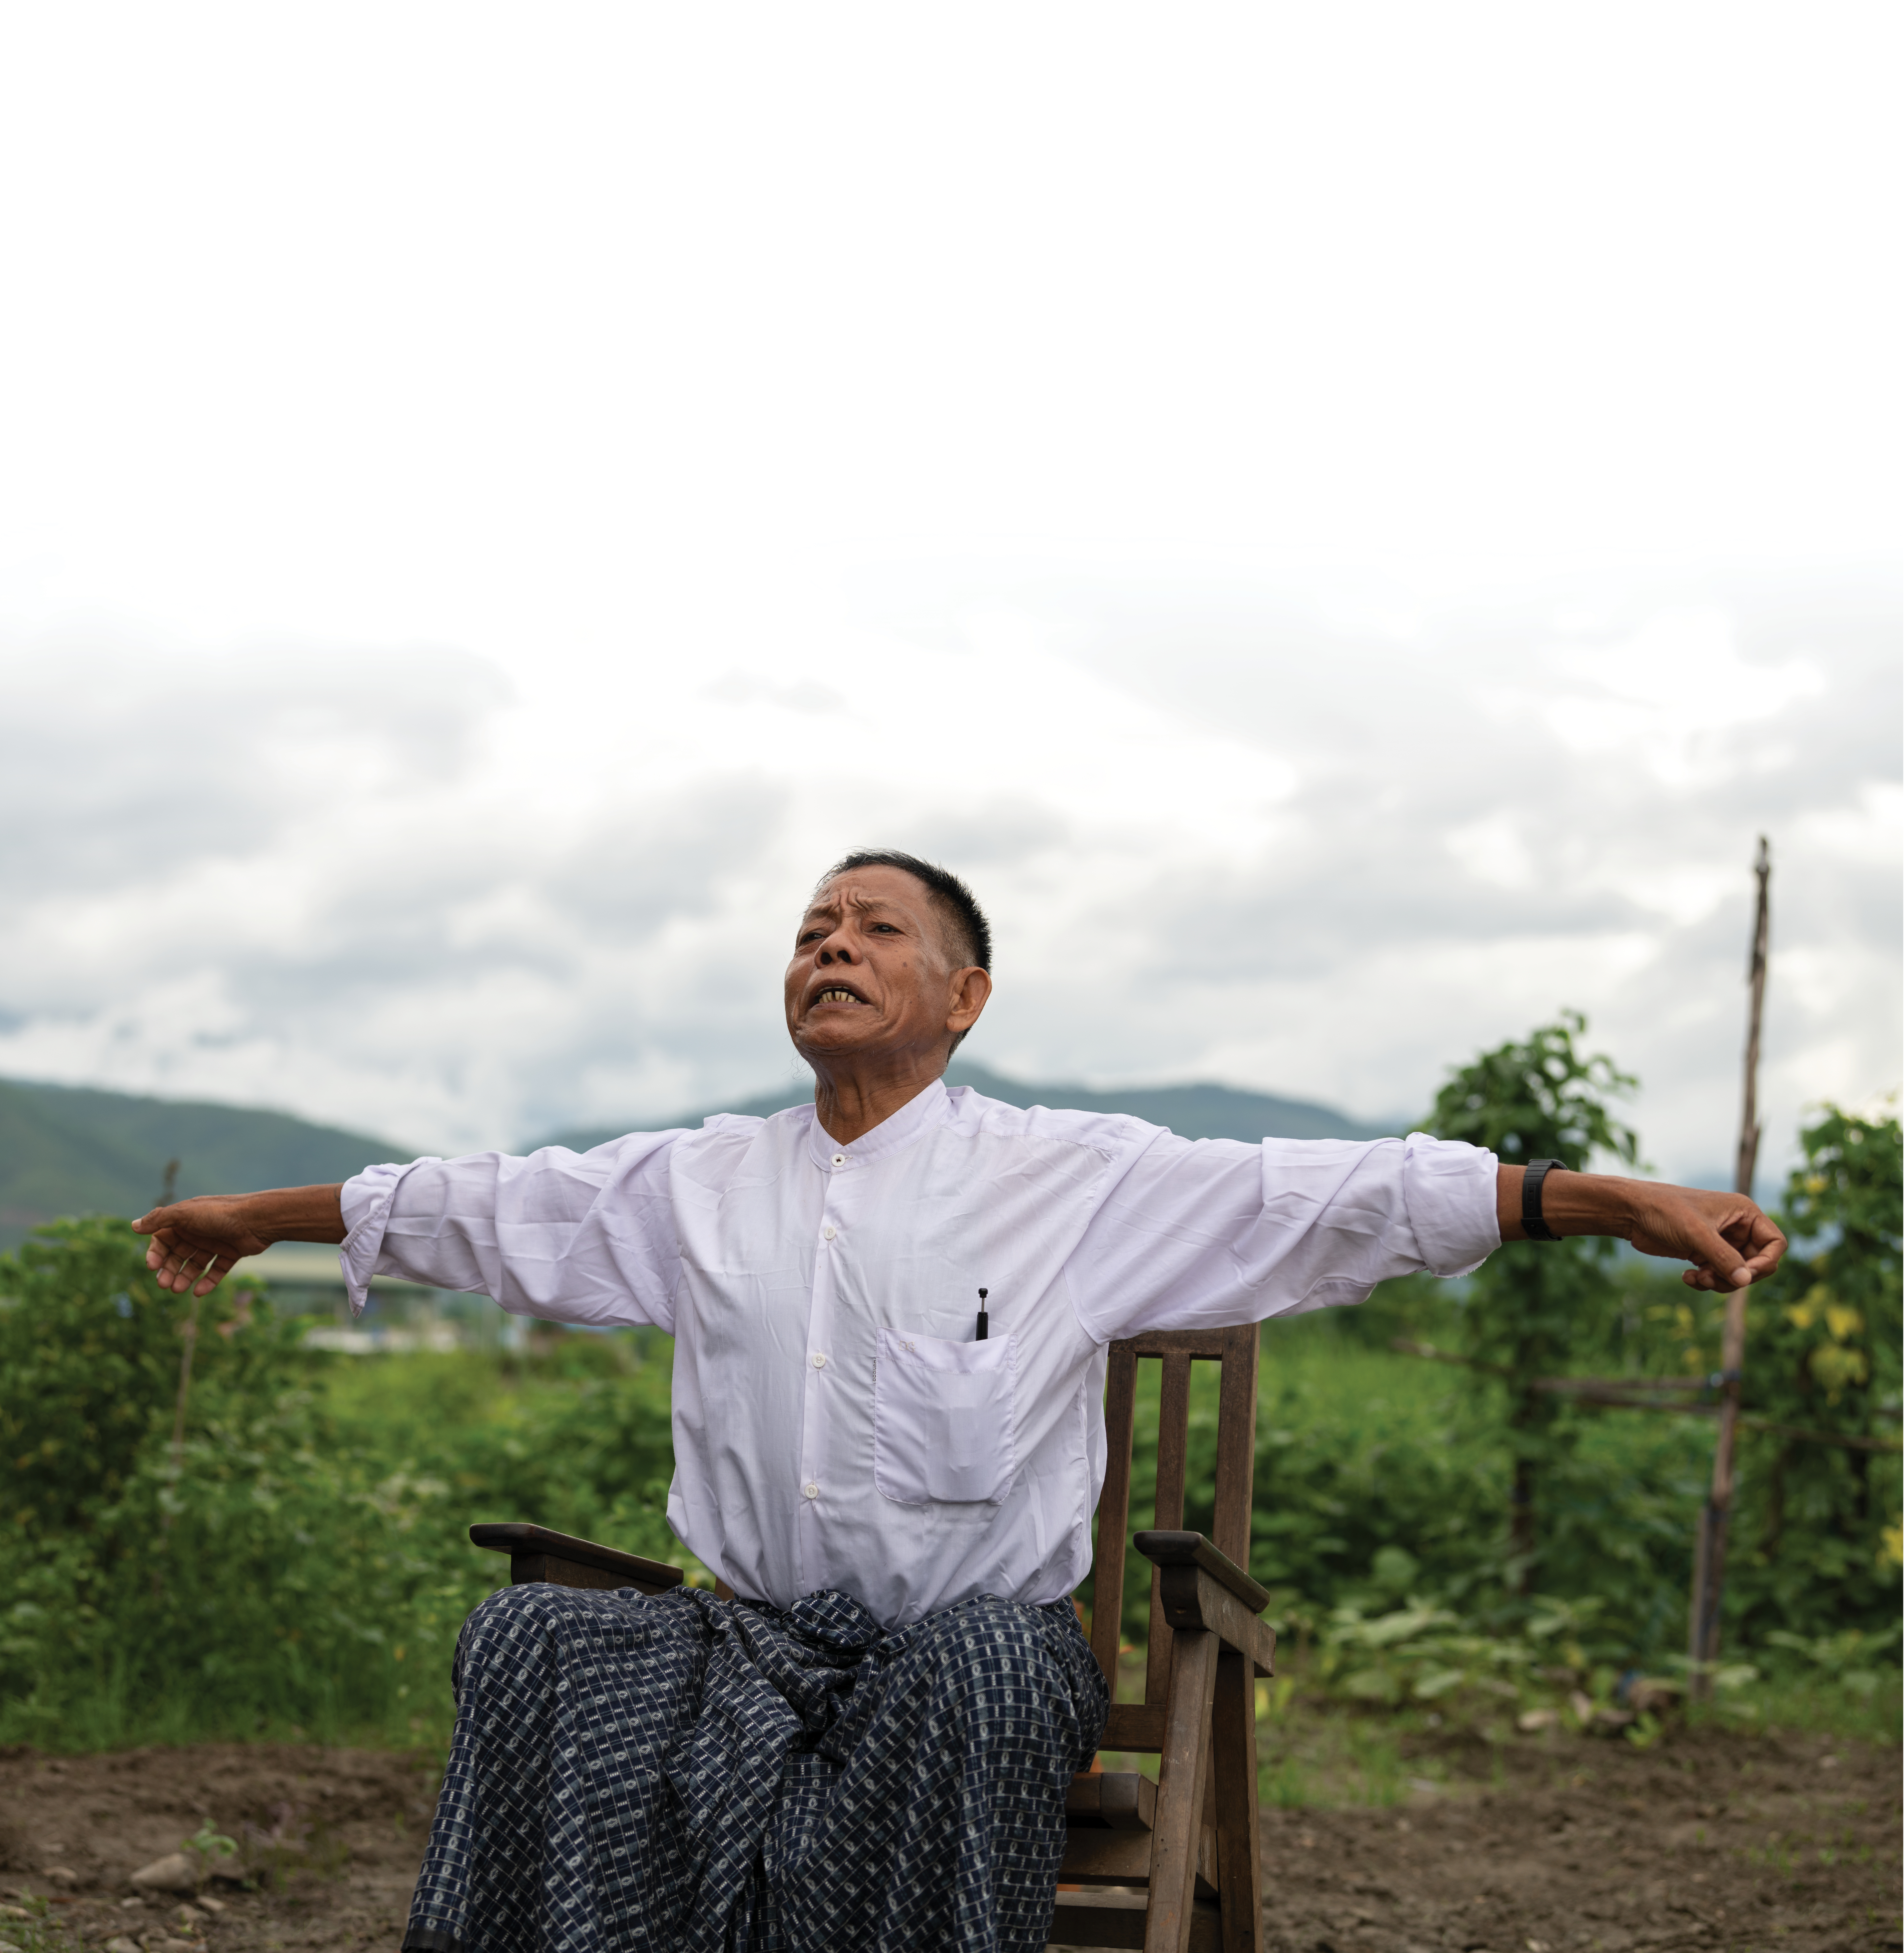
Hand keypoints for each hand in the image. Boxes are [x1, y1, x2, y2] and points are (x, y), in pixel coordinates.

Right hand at [133, 1197, 272, 1295]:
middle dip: (169, 1270)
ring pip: (195, 1264)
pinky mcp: (231, 1252)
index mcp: (185, 1220)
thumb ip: (160, 1219)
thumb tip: (134, 1226)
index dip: (156, 1253)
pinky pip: (217, 1270)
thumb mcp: (186, 1213)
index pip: (163, 1240)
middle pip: (178, 1254)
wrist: (259, 1219)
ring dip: (185, 1277)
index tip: (152, 1266)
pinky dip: (208, 1281)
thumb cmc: (221, 1213)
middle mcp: (199, 1231)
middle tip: (164, 1285)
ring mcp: (216, 1242)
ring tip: (178, 1290)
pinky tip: (199, 1292)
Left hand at [1516, 1169, 1787, 1289]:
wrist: (1631, 1212)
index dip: (1766, 1263)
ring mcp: (1721, 1241)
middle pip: (1757, 1263)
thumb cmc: (1664, 1211)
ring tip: (1698, 1278)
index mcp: (1744, 1213)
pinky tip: (1687, 1277)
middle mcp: (1737, 1227)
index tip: (1745, 1274)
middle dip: (1737, 1276)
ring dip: (1720, 1282)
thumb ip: (1723, 1257)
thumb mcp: (1696, 1233)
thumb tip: (1746, 1281)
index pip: (1775, 1243)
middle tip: (1713, 1278)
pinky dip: (1707, 1282)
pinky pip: (1718, 1276)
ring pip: (1737, 1274)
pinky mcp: (1704, 1253)